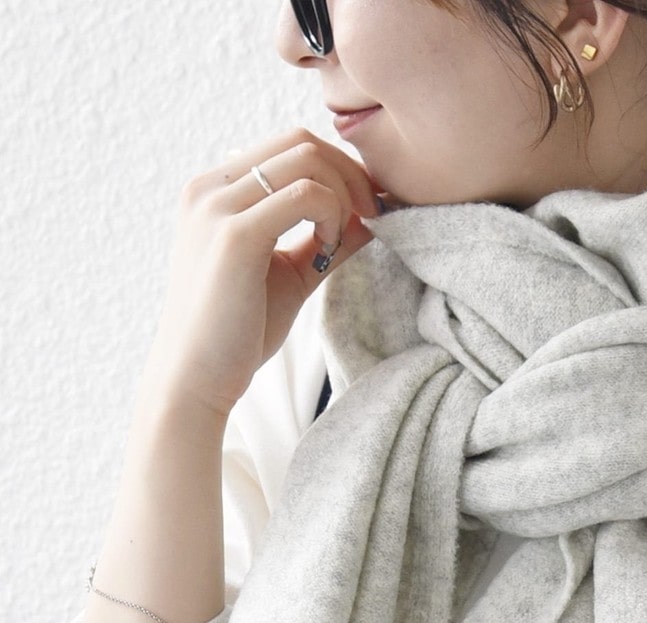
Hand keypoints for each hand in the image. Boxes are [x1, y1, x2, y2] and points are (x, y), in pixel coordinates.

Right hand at [145, 127, 383, 417]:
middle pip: (301, 141)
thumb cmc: (238, 333)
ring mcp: (218, 206)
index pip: (290, 146)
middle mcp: (210, 187)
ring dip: (344, 195)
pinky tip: (328, 250)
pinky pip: (305, 195)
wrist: (197, 379)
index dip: (340, 170)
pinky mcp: (235, 235)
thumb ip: (324, 242)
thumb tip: (369, 217)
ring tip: (339, 242)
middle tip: (372, 218)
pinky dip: (333, 216)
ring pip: (306, 159)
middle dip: (350, 175)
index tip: (366, 209)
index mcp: (215, 191)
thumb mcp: (290, 276)